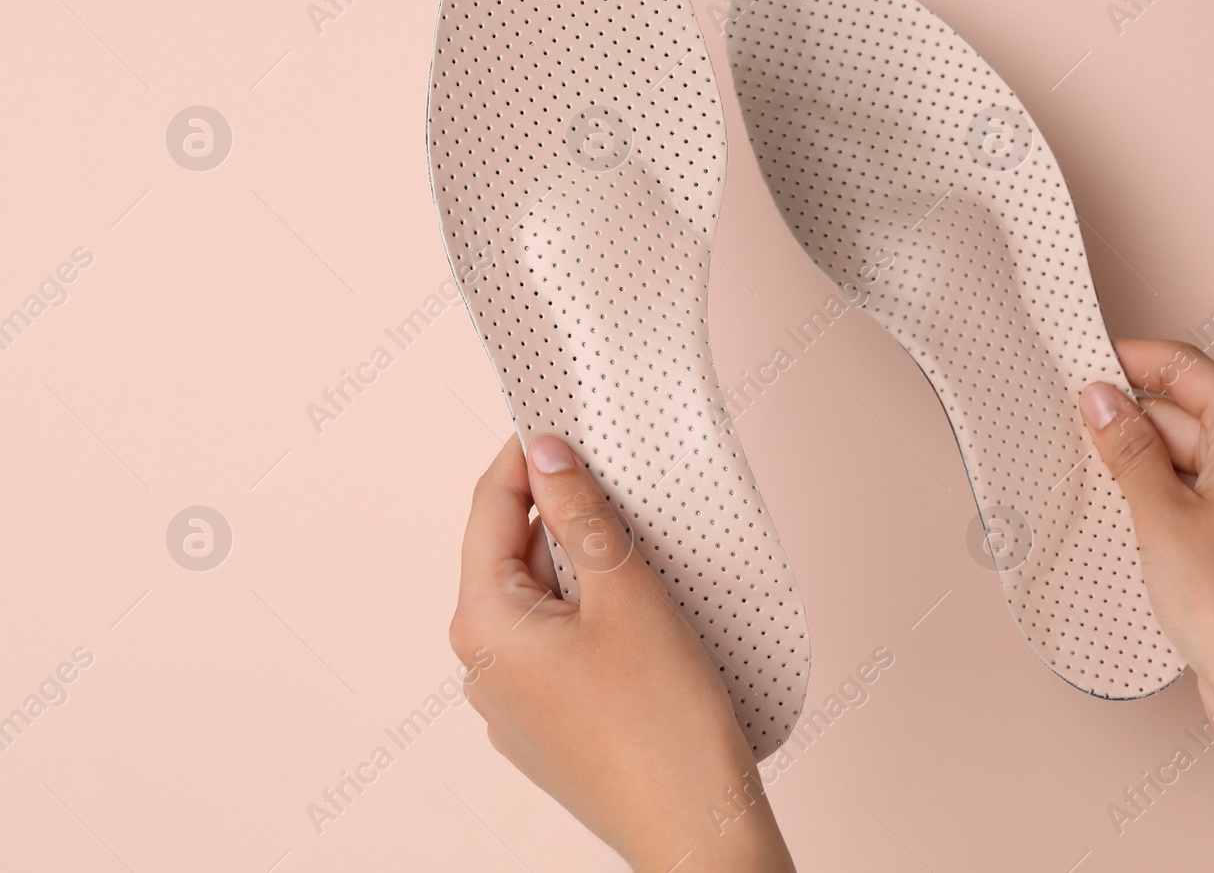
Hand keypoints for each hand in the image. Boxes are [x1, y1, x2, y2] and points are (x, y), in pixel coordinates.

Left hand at [449, 434, 794, 871]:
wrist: (696, 826)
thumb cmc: (664, 724)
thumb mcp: (626, 593)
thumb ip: (580, 514)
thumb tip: (546, 455)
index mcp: (485, 625)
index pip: (489, 509)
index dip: (524, 457)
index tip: (559, 424)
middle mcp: (481, 667)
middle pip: (510, 555)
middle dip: (559, 512)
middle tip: (615, 479)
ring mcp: (511, 704)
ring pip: (537, 602)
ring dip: (579, 565)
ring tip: (639, 546)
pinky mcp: (547, 727)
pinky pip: (555, 646)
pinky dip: (588, 614)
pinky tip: (639, 612)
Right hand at [1079, 339, 1213, 871]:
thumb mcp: (1162, 514)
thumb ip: (1128, 449)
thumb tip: (1102, 399)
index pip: (1186, 368)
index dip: (1131, 360)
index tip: (1081, 366)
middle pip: (1183, 412)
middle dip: (1127, 419)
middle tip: (1067, 427)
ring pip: (1183, 458)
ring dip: (1136, 465)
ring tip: (1084, 477)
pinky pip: (1189, 498)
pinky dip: (1152, 501)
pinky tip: (1115, 519)